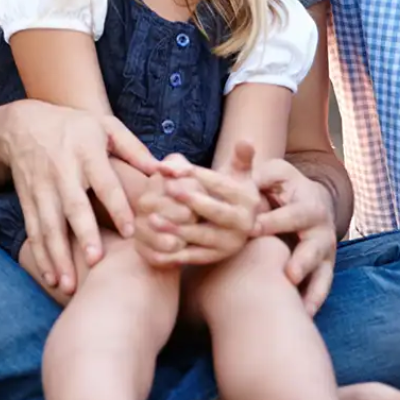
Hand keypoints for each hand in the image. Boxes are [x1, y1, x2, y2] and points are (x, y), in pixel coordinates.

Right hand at [0, 100, 161, 295]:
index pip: (104, 182)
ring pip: (49, 225)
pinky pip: (34, 231)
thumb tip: (163, 171)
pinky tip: (51, 278)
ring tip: (69, 284)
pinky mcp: (27, 200)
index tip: (131, 231)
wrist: (21, 125)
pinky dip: (41, 256)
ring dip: (58, 255)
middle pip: (73, 206)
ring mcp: (42, 188)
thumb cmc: (74, 127)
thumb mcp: (104, 126)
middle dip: (83, 234)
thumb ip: (133, 149)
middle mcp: (62, 171)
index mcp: (86, 152)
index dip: (117, 206)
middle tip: (96, 261)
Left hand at [133, 143, 260, 266]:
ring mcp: (229, 244)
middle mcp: (243, 224)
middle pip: (215, 212)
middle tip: (167, 188)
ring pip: (201, 237)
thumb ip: (238, 156)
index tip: (174, 168)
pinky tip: (153, 250)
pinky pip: (192, 257)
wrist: (234, 223)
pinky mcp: (214, 259)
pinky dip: (172, 255)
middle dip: (191, 200)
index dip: (197, 174)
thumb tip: (245, 140)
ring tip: (152, 219)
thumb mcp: (237, 172)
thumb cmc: (229, 190)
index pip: (221, 184)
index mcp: (247, 199)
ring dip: (176, 229)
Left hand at [250, 156, 338, 314]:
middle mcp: (321, 230)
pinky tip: (301, 319)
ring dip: (312, 289)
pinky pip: (322, 290)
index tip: (252, 229)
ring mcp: (325, 253)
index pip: (292, 214)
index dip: (274, 221)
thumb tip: (246, 172)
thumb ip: (260, 172)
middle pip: (315, 247)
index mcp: (308, 204)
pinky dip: (312, 304)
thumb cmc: (283, 186)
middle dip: (302, 260)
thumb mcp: (274, 173)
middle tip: (287, 274)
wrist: (308, 201)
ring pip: (323, 273)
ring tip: (301, 307)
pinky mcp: (323, 270)